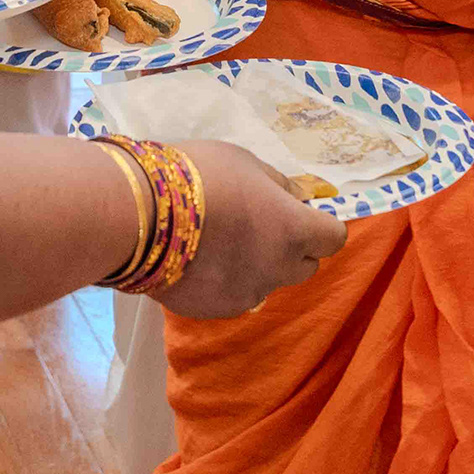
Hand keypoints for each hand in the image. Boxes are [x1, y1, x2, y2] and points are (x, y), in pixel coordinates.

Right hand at [155, 142, 349, 319]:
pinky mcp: (215, 310)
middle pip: (305, 266)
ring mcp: (246, 294)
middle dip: (291, 249)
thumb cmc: (199, 176)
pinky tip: (195, 261)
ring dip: (255, 266)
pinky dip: (223, 281)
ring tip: (217, 243)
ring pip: (266, 282)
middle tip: (258, 227)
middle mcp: (277, 269)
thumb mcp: (245, 163)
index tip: (299, 215)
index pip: (333, 239)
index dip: (320, 226)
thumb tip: (298, 198)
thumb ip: (279, 186)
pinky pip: (232, 295)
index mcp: (293, 230)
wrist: (140, 216)